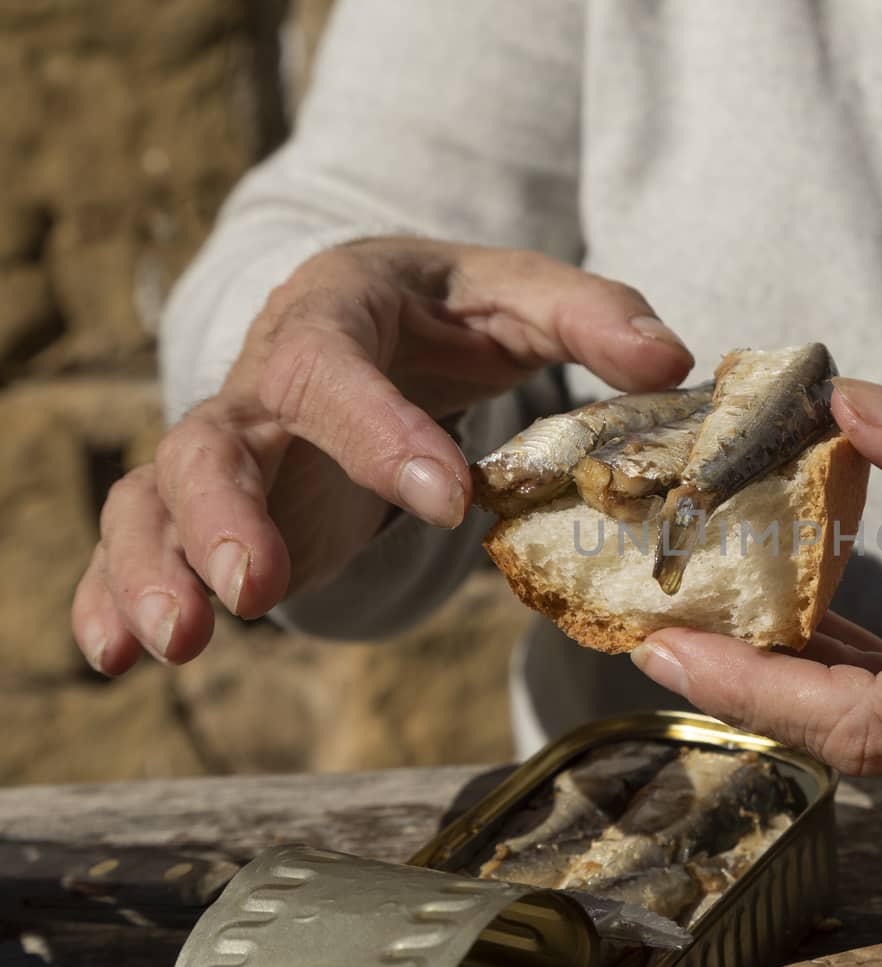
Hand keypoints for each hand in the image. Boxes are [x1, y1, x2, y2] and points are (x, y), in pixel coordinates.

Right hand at [74, 237, 691, 672]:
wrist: (372, 317)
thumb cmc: (448, 309)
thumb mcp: (518, 295)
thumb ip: (591, 316)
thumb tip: (671, 359)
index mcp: (336, 317)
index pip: (335, 369)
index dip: (378, 432)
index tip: (444, 497)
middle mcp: (263, 384)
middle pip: (213, 442)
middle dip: (225, 516)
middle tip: (256, 588)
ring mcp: (233, 450)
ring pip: (157, 500)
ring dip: (154, 570)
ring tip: (175, 645)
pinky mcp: (221, 510)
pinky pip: (142, 543)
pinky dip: (112, 595)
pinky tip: (112, 656)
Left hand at [630, 380, 881, 848]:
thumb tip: (853, 410)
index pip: (878, 724)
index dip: (761, 692)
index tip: (669, 654)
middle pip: (869, 747)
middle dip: (764, 685)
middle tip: (672, 623)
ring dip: (814, 688)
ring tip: (730, 615)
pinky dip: (873, 697)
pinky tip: (819, 638)